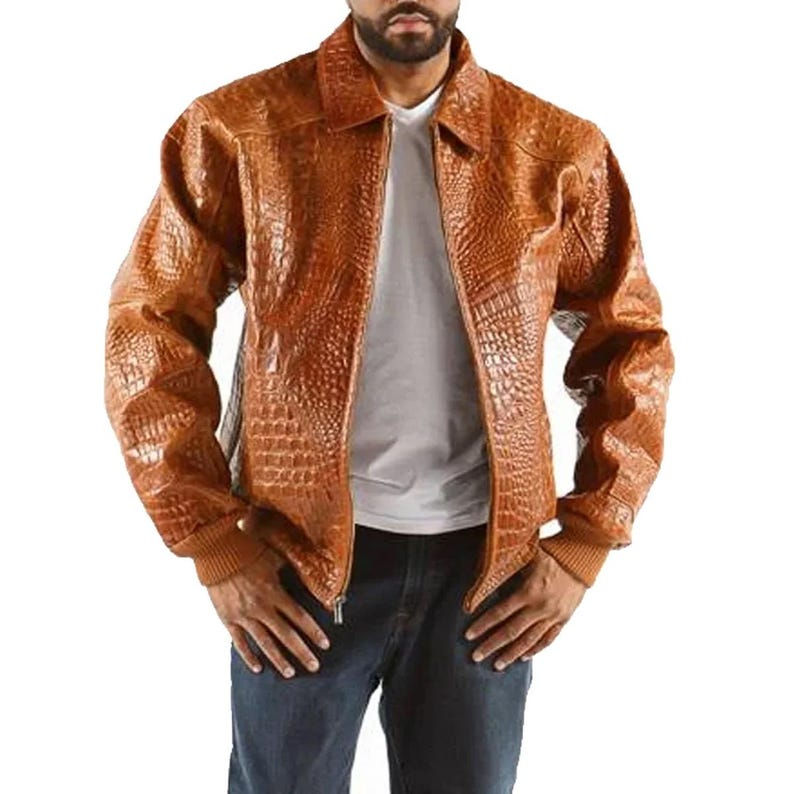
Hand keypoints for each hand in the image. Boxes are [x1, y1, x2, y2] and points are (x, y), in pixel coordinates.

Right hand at [206, 523, 330, 677]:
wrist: (218, 551)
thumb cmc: (248, 551)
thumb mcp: (274, 558)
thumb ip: (290, 571)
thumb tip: (309, 574)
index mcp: (275, 592)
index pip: (299, 617)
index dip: (313, 632)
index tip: (325, 645)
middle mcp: (261, 607)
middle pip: (286, 635)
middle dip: (302, 652)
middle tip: (314, 667)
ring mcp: (244, 616)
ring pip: (265, 643)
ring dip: (279, 659)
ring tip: (290, 673)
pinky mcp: (228, 619)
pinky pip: (240, 642)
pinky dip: (249, 656)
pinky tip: (258, 668)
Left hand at [464, 546, 585, 669]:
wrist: (582, 559)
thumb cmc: (551, 553)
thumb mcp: (527, 555)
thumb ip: (506, 566)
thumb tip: (483, 572)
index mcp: (529, 591)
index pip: (500, 612)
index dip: (483, 625)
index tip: (469, 635)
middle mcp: (540, 607)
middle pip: (511, 631)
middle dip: (491, 645)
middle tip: (475, 656)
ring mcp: (553, 616)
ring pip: (529, 641)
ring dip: (511, 654)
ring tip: (497, 665)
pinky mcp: (563, 620)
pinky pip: (547, 640)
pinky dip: (535, 650)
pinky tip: (523, 657)